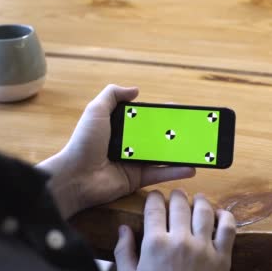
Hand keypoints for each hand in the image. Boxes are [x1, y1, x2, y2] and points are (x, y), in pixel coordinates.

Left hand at [37, 85, 195, 218]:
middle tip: (193, 130)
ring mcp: (133, 163)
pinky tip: (191, 168)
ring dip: (179, 154)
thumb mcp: (96, 111)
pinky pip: (159, 175)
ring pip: (161, 157)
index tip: (178, 112)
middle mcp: (128, 145)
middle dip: (174, 134)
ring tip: (197, 149)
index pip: (144, 119)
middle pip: (156, 138)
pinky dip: (175, 171)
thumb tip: (135, 90)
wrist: (75, 176)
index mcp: (119, 128)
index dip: (160, 115)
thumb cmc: (84, 142)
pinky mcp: (136, 181)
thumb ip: (113, 95)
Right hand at [115, 190, 235, 270]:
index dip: (154, 197)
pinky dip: (225, 216)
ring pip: (204, 211)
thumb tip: (123, 229)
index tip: (155, 197)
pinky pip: (228, 228)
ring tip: (197, 199)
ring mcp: (203, 248)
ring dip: (200, 200)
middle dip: (176, 195)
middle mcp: (180, 240)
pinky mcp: (222, 258)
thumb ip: (123, 252)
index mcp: (155, 244)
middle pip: (180, 204)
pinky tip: (219, 214)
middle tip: (176, 195)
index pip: (155, 207)